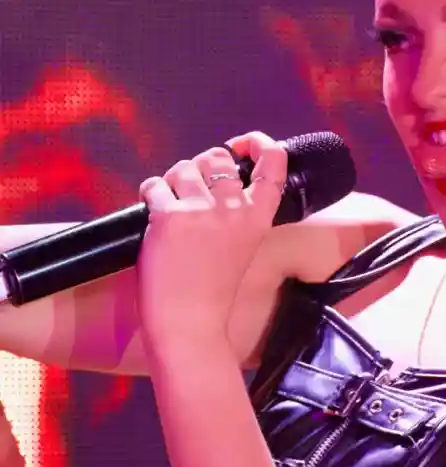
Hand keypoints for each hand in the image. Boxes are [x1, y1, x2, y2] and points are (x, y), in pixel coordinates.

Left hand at [136, 131, 286, 357]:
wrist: (191, 324)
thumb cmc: (214, 289)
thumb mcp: (243, 244)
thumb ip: (237, 210)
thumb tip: (213, 174)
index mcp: (259, 217)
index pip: (274, 160)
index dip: (257, 142)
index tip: (240, 145)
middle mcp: (234, 209)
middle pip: (217, 156)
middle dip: (200, 166)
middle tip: (191, 190)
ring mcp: (202, 211)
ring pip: (183, 167)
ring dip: (172, 180)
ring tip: (170, 205)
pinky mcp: (169, 217)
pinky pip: (154, 185)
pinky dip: (150, 194)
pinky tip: (153, 214)